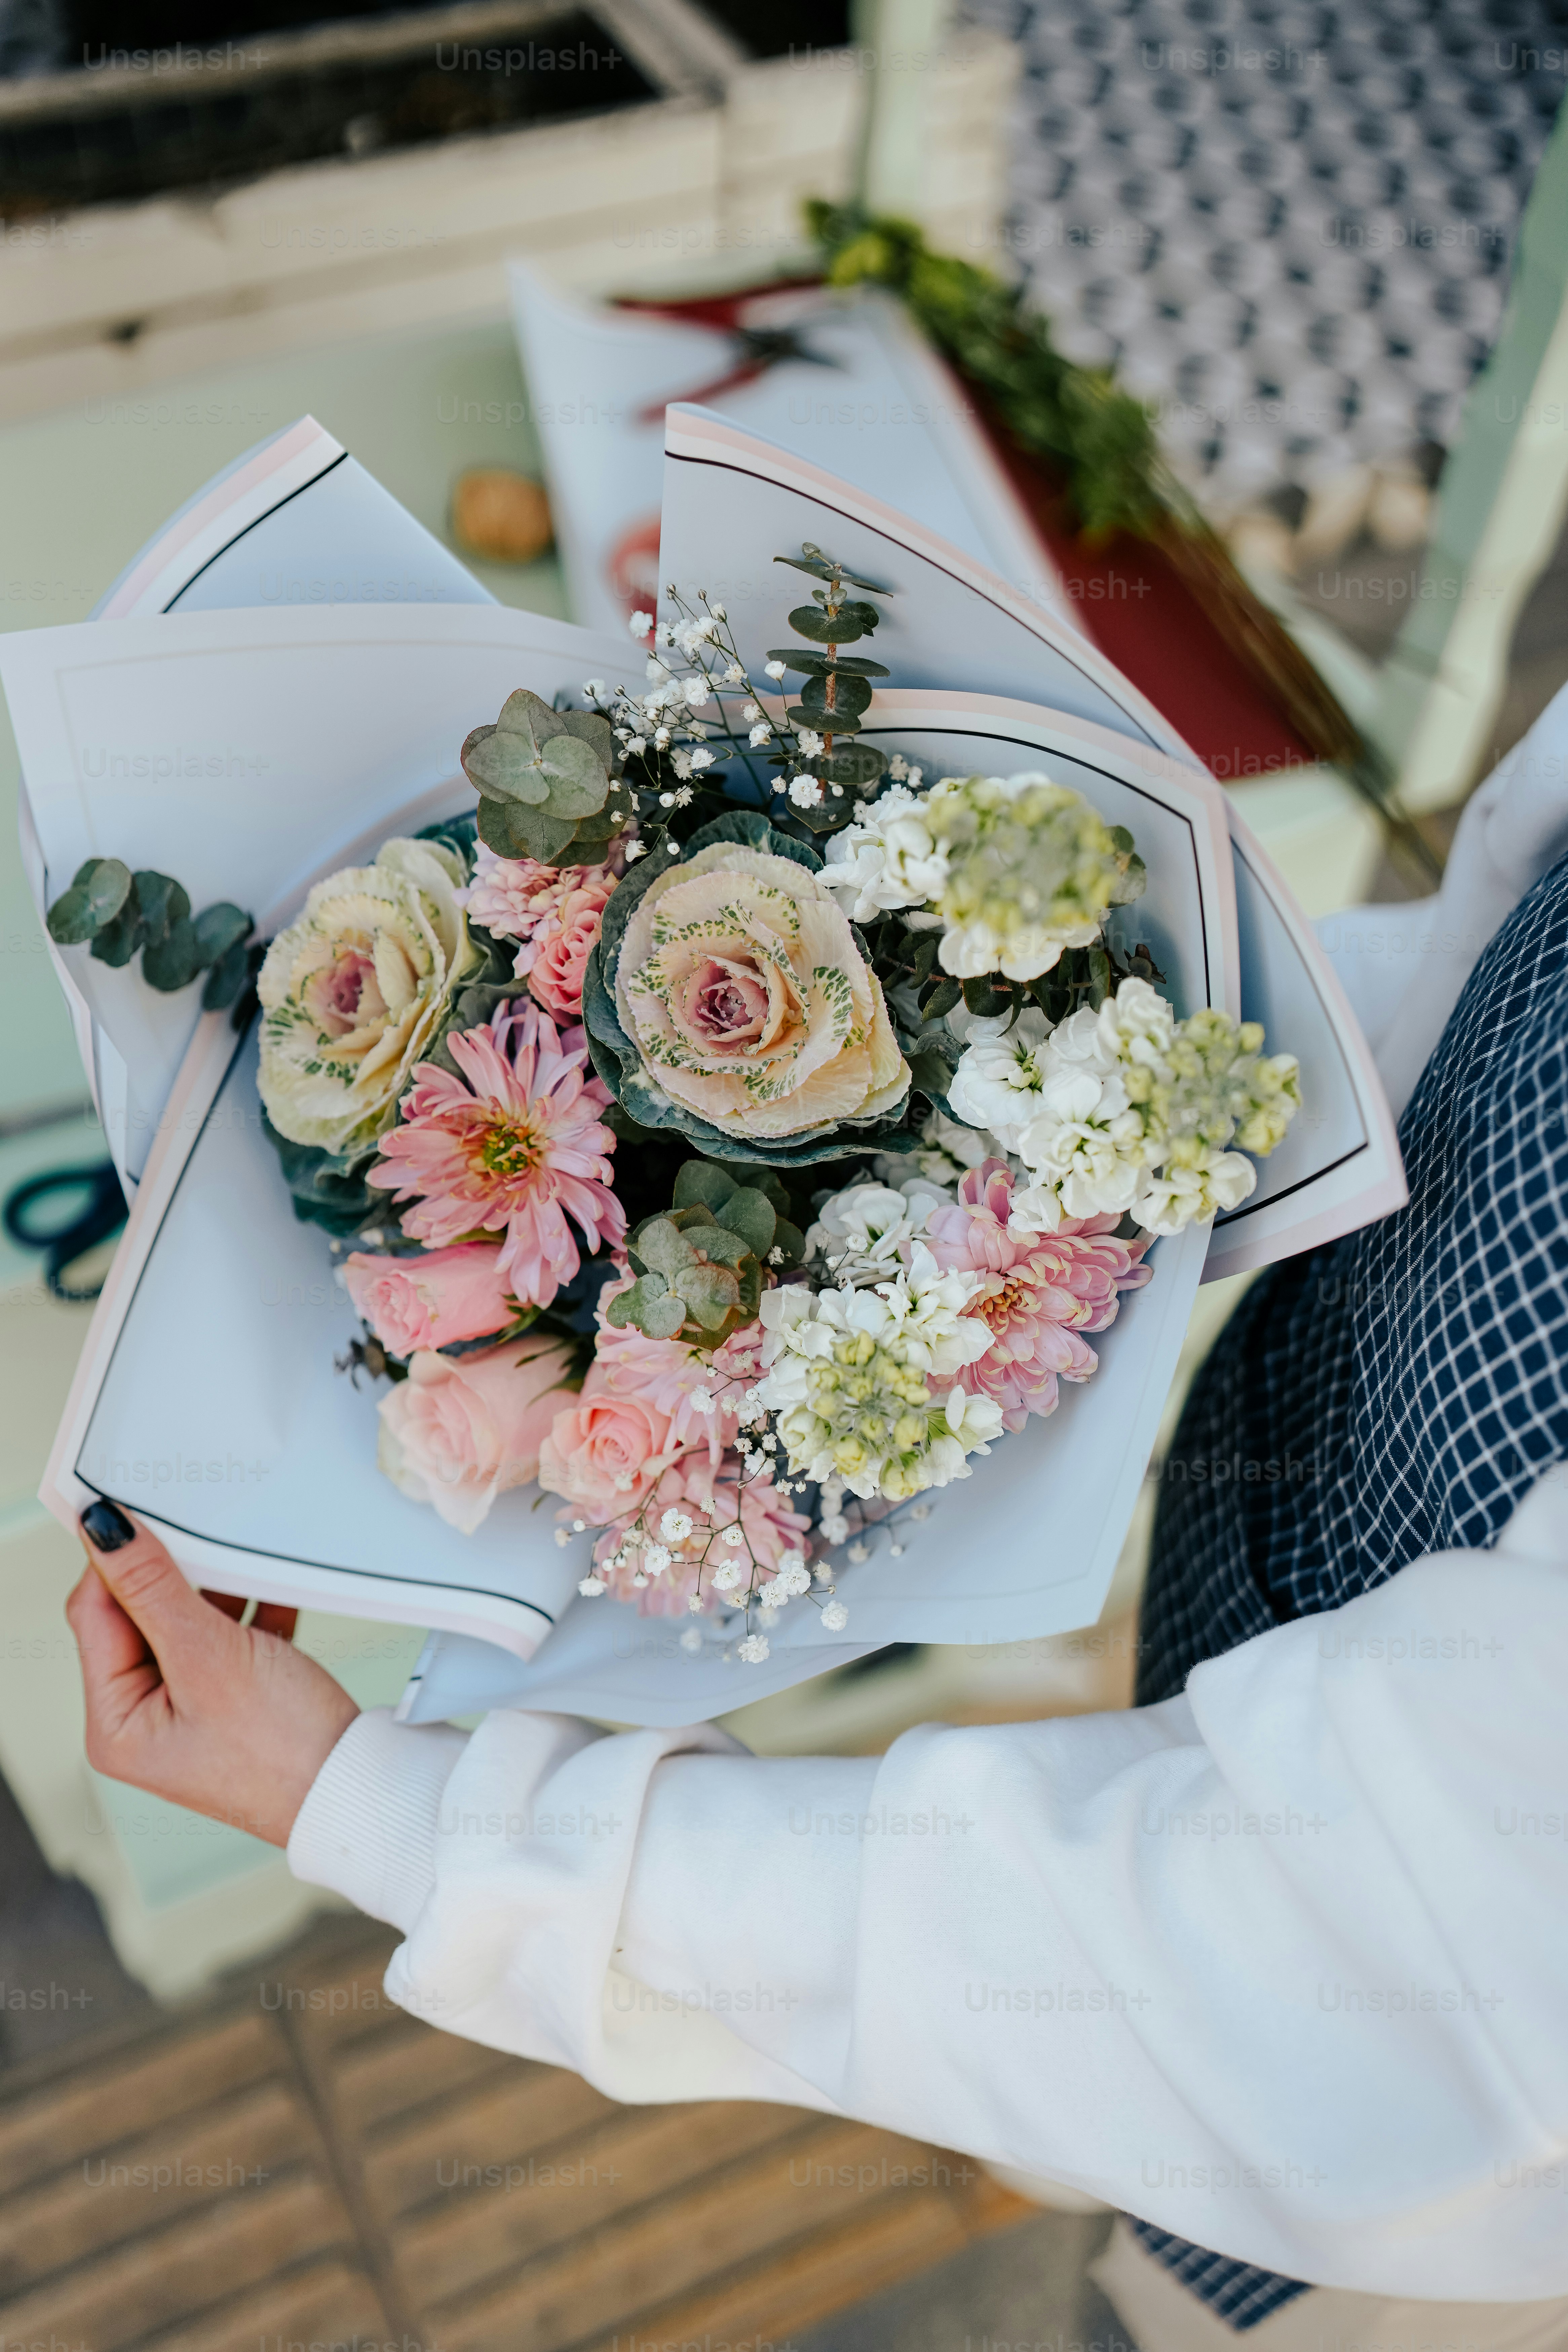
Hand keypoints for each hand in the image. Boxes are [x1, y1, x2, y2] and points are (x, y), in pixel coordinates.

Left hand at [67, 1499, 358, 1847]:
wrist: (354, 1788)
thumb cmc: (281, 1753)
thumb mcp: (209, 1657)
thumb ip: (154, 1589)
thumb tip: (105, 1533)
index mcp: (116, 1724)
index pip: (96, 1615)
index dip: (114, 1561)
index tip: (133, 1511)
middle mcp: (145, 1719)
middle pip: (138, 1616)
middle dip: (174, 1575)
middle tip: (201, 1536)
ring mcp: (190, 1707)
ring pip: (186, 1620)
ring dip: (216, 1590)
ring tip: (245, 1570)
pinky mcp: (234, 1697)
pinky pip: (227, 1635)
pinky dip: (249, 1610)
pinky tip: (273, 1594)